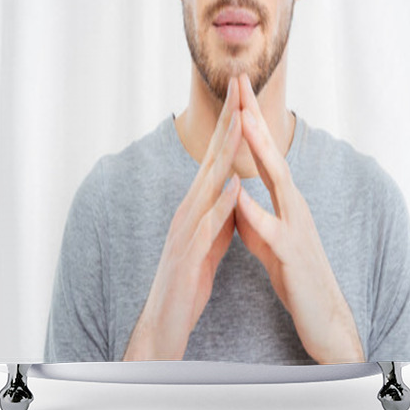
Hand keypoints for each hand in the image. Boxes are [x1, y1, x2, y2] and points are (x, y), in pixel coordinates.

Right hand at [123, 77, 242, 359]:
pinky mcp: (188, 255)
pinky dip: (221, 204)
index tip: (244, 94)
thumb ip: (221, 213)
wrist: (164, 324)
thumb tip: (236, 190)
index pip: (218, 155)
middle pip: (212, 156)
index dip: (232, 123)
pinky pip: (206, 226)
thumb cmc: (189, 280)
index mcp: (198, 204)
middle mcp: (189, 208)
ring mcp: (186, 229)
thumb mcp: (211, 239)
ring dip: (226, 151)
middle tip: (238, 85)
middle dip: (227, 119)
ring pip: (208, 184)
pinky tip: (234, 187)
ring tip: (241, 122)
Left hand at [234, 73, 364, 362]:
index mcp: (285, 199)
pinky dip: (254, 210)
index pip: (264, 151)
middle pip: (273, 152)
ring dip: (260, 148)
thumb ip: (252, 217)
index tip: (236, 91)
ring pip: (278, 179)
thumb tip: (236, 199)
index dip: (250, 120)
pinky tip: (239, 193)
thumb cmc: (295, 275)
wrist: (323, 316)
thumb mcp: (268, 240)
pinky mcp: (293, 252)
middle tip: (241, 83)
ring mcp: (296, 225)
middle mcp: (294, 203)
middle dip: (255, 116)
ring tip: (242, 121)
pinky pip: (271, 228)